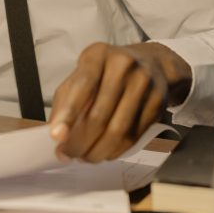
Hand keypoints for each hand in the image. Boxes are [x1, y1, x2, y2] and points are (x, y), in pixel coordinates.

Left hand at [48, 42, 190, 161]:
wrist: (151, 62)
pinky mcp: (157, 103)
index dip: (68, 114)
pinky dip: (116, 150)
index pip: (82, 86)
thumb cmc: (107, 71)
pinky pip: (134, 136)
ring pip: (119, 130)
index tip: (56, 137)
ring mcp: (143, 84)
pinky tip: (105, 153)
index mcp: (98, 55)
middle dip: (81, 141)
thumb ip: (67, 99)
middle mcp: (123, 66)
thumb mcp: (83, 73)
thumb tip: (56, 134)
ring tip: (85, 157)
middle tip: (69, 154)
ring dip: (98, 151)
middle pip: (99, 114)